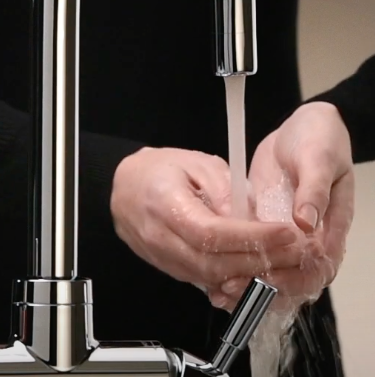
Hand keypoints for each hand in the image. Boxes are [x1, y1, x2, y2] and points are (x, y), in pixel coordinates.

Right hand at [110, 147, 304, 301]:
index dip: (251, 238)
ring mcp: (160, 257)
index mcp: (165, 205)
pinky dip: (230, 278)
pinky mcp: (166, 268)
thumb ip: (224, 190)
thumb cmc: (159, 169)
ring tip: (281, 262)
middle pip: (212, 263)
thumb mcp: (196, 163)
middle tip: (294, 252)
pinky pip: (201, 279)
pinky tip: (253, 268)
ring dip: (247, 275)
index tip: (285, 233)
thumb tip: (252, 220)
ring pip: (208, 277)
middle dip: (257, 261)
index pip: (211, 233)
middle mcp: (159, 237)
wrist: (122, 186)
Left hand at [217, 102, 354, 310]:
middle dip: (261, 288)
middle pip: (291, 281)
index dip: (291, 278)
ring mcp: (285, 239)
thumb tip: (306, 223)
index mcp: (331, 228)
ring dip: (246, 287)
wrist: (301, 129)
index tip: (264, 277)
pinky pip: (253, 260)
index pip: (316, 268)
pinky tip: (213, 282)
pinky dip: (236, 272)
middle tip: (231, 287)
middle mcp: (310, 240)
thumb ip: (314, 190)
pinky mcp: (264, 232)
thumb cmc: (319, 140)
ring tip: (219, 292)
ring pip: (270, 276)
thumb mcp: (319, 159)